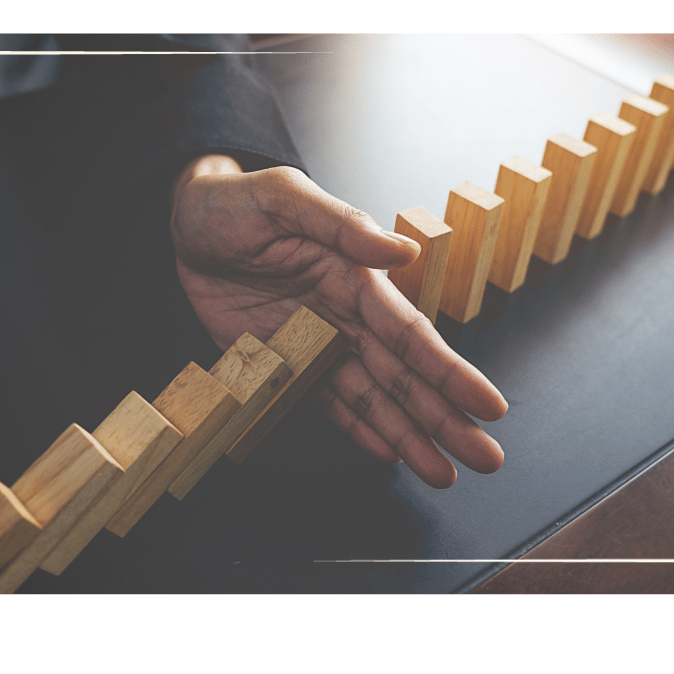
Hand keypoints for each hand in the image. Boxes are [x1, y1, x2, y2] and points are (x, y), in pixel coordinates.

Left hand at [171, 155, 507, 487]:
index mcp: (355, 278)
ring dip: (408, 436)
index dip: (450, 372)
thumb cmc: (236, 203)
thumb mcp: (284, 199)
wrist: (186, 224)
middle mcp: (345, 317)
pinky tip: (389, 453)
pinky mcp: (284, 364)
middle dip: (444, 419)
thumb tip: (404, 252)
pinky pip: (325, 403)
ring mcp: (316, 345)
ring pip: (372, 399)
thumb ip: (342, 226)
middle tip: (484, 459)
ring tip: (443, 474)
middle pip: (402, 377)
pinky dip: (357, 429)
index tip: (488, 405)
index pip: (411, 334)